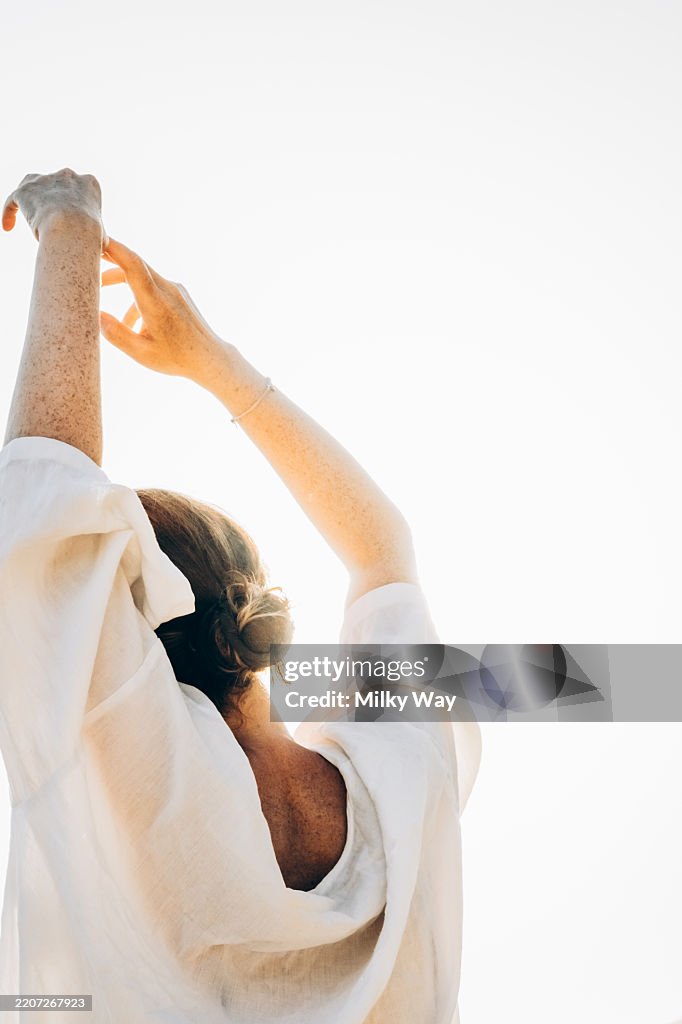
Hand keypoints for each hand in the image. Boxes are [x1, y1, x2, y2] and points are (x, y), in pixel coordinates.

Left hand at [2, 168, 105, 243]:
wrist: (72, 230)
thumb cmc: (90, 237)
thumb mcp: (101, 234)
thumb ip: (98, 234)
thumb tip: (100, 245)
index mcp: (89, 183)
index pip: (80, 190)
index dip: (74, 207)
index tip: (71, 222)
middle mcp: (67, 176)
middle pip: (55, 186)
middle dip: (52, 202)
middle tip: (50, 223)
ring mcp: (45, 180)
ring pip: (32, 188)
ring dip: (30, 202)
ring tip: (29, 221)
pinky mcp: (25, 189)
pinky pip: (13, 200)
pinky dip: (9, 212)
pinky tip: (8, 226)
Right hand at [100, 238, 224, 379]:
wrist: (210, 358)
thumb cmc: (177, 358)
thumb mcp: (142, 353)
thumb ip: (117, 335)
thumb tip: (96, 316)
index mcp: (156, 301)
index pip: (132, 264)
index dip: (113, 248)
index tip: (94, 238)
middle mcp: (167, 289)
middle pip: (134, 263)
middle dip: (110, 257)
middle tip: (87, 254)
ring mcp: (175, 289)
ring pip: (142, 276)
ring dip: (121, 280)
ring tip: (99, 290)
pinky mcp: (178, 294)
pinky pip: (152, 287)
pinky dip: (136, 296)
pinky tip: (130, 322)